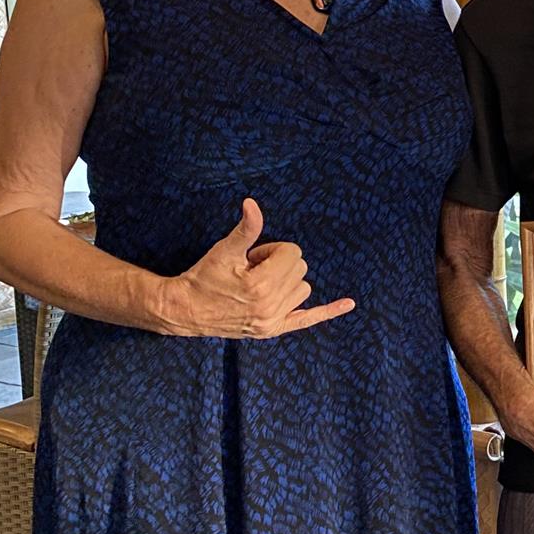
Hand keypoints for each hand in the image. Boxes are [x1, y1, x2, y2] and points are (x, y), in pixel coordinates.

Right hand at [162, 198, 355, 337]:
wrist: (186, 310)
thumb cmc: (204, 277)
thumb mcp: (225, 250)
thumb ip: (246, 229)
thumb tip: (252, 204)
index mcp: (260, 284)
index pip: (292, 253)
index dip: (272, 250)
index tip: (252, 257)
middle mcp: (270, 305)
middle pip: (300, 269)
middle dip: (278, 264)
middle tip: (252, 270)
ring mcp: (272, 320)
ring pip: (303, 289)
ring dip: (287, 282)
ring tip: (257, 284)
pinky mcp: (272, 330)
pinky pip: (307, 320)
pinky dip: (328, 311)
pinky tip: (348, 303)